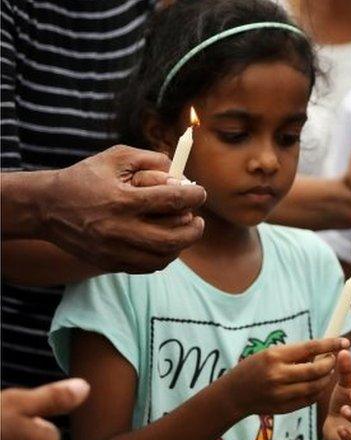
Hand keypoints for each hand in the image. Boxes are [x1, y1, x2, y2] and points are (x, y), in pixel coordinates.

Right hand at [39, 145, 206, 272]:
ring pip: (164, 256)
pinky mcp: (110, 263)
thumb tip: (183, 177)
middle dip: (194, 228)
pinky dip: (164, 256)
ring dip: (181, 244)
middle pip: (174, 237)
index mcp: (122, 199)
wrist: (46, 207)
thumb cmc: (85, 177)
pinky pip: (149, 267)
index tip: (199, 193)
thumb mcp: (116, 157)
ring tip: (183, 231)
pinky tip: (165, 243)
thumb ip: (152, 161)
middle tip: (198, 220)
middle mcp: (119, 228)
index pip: (173, 200)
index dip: (194, 195)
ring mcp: (114, 250)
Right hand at [221, 338, 347, 417]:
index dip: (330, 344)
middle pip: (317, 369)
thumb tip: (322, 351)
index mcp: (275, 356)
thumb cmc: (253, 368)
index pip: (310, 348)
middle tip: (334, 359)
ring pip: (316, 386)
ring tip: (327, 371)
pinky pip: (309, 399)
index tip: (345, 341)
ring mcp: (281, 394)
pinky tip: (318, 384)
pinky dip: (318, 391)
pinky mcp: (283, 408)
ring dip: (326, 378)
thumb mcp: (270, 353)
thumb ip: (295, 354)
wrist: (233, 394)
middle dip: (330, 364)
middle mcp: (278, 375)